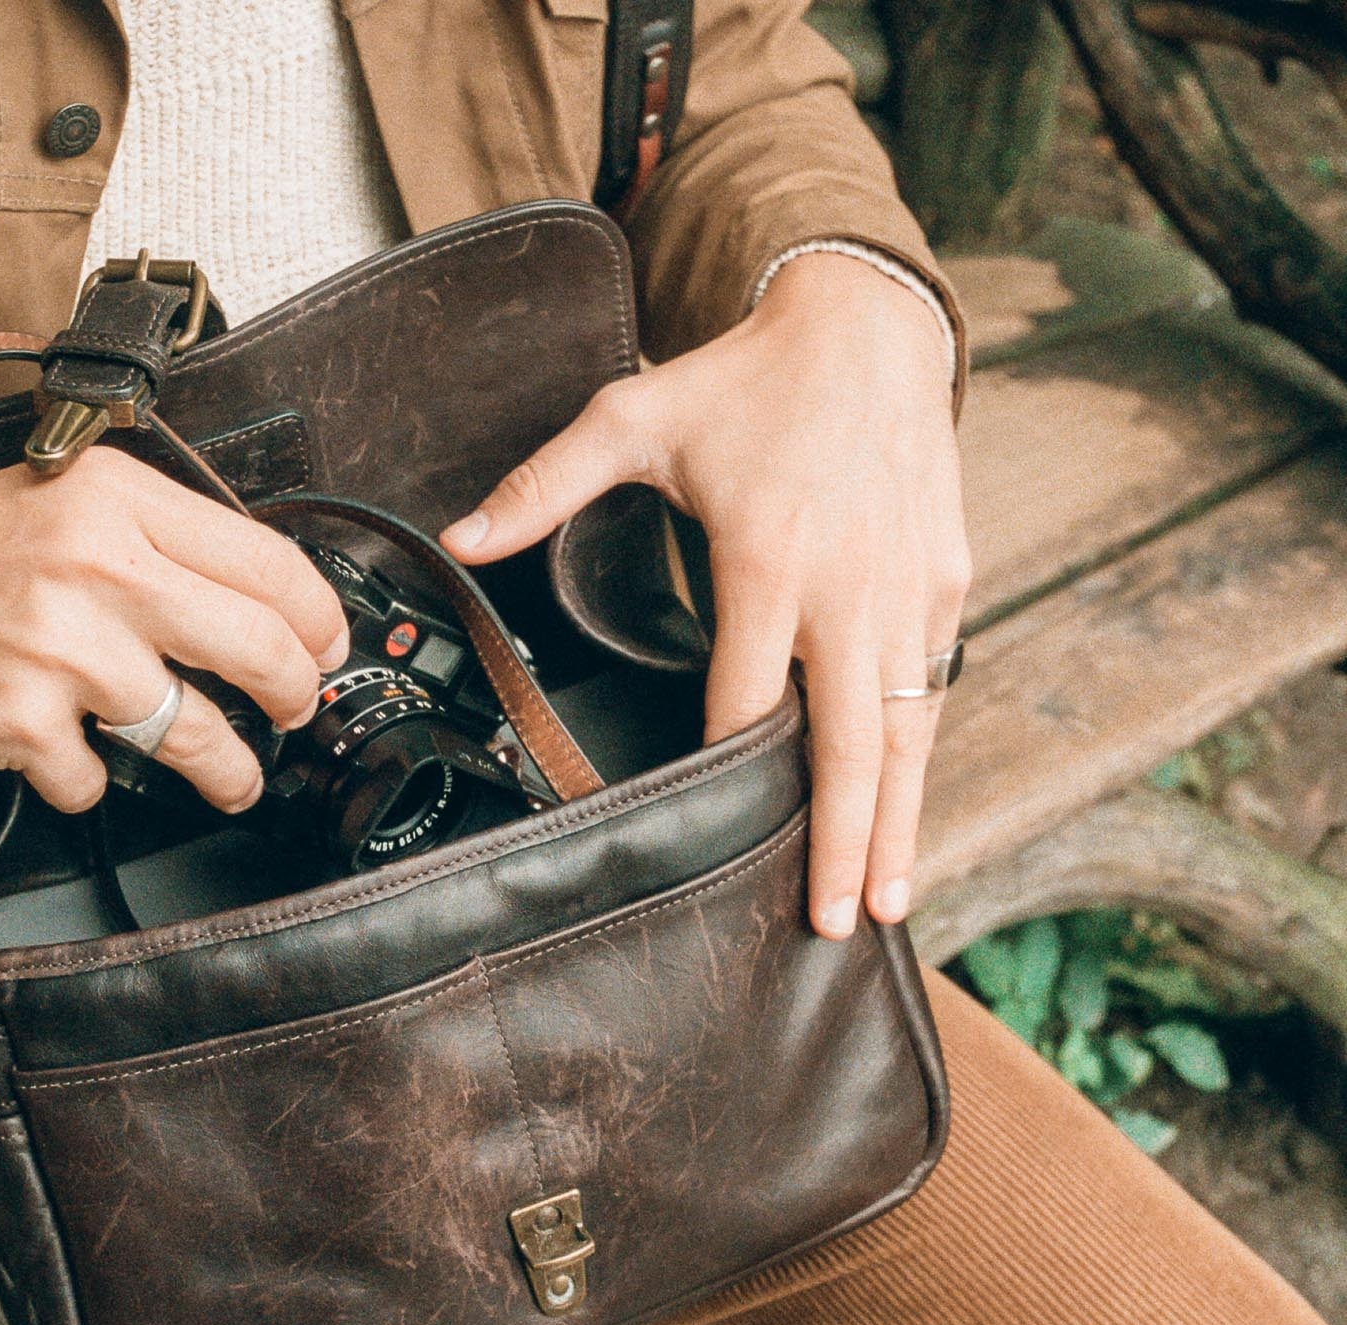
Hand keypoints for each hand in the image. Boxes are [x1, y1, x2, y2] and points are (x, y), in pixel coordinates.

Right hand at [0, 449, 349, 813]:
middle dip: (297, 695)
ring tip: (235, 776)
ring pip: (195, 733)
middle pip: (256, 648)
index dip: (318, 618)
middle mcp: (95, 566)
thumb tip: (259, 592)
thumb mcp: (59, 498)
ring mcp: (58, 649)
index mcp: (116, 498)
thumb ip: (155, 534)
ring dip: (228, 768)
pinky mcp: (18, 722)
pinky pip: (95, 780)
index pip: (268, 563)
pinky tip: (73, 756)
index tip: (326, 646)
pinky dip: (89, 780)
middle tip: (297, 710)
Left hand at [442, 252, 968, 939]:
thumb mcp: (631, 420)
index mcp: (770, 555)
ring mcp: (909, 588)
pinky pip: (933, 685)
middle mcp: (851, 585)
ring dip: (897, 820)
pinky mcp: (946, 580)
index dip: (732, 766)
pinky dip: (919, 754)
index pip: (749, 693)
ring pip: (907, 729)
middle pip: (850, 740)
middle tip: (831, 922)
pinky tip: (905, 810)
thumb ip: (541, 487)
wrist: (864, 323)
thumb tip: (458, 537)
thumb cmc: (742, 380)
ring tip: (885, 901)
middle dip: (840, 838)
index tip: (716, 834)